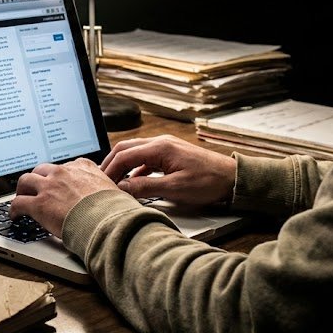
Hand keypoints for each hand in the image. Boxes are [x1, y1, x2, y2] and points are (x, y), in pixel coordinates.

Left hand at [10, 158, 116, 237]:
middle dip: (37, 178)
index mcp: (83, 167)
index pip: (66, 165)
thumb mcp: (115, 191)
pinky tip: (15, 215)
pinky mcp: (39, 204)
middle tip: (35, 188)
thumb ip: (107, 189)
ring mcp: (49, 186)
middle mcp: (64, 172)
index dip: (60, 175)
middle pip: (42, 169)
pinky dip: (14, 209)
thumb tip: (114, 198)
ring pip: (25, 181)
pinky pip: (18, 203)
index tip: (59, 181)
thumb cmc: (116, 210)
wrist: (107, 221)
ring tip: (21, 197)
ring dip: (22, 189)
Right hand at [100, 135, 235, 206]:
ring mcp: (166, 147)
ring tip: (112, 180)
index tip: (101, 184)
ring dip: (122, 165)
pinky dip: (134, 168)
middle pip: (125, 149)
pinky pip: (145, 158)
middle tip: (100, 180)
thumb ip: (145, 187)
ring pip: (134, 152)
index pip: (124, 155)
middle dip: (110, 164)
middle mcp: (161, 143)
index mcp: (160, 147)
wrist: (233, 179)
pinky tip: (132, 181)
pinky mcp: (171, 155)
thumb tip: (121, 188)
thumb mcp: (175, 188)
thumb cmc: (209, 182)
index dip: (109, 170)